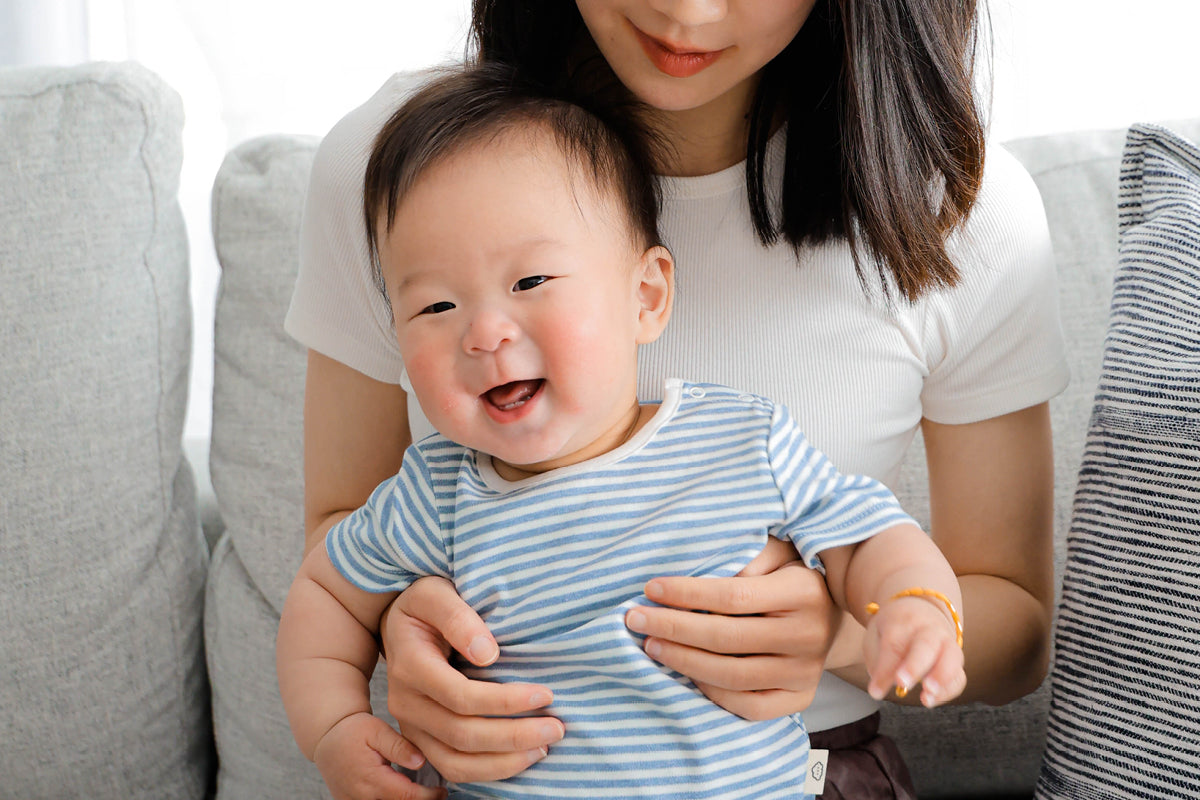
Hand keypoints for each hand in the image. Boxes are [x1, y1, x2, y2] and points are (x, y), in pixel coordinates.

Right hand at [313, 712, 444, 799]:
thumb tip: (420, 762)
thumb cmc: (352, 730)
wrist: (326, 736)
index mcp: (371, 778)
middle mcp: (361, 797)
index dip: (428, 796)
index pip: (406, 796)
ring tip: (421, 792)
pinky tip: (401, 792)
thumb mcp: (377, 730)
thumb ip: (399, 747)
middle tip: (435, 792)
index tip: (442, 790)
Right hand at [381, 576, 564, 783]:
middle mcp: (405, 702)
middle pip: (462, 735)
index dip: (505, 702)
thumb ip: (459, 618)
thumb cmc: (426, 605)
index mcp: (410, 666)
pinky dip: (487, 771)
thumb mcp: (436, 594)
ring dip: (503, 762)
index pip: (461, 696)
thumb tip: (488, 654)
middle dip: (514, 736)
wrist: (399, 623)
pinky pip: (452, 767)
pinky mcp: (420, 738)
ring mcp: (410, 725)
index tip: (545, 695)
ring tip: (543, 748)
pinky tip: (519, 758)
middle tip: (557, 728)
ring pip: (455, 762)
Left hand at [624, 537, 841, 719]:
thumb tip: (697, 574)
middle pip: (727, 637)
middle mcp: (809, 635)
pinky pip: (749, 706)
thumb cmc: (788, 571)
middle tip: (635, 618)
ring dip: (683, 661)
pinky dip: (712, 692)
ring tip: (650, 645)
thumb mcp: (776, 549)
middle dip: (673, 628)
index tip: (650, 588)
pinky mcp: (801, 698)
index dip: (687, 593)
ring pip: (733, 675)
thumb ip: (744, 554)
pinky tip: (686, 672)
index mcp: (804, 591)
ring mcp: (806, 671)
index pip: (733, 596)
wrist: (830, 612)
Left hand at [863, 596, 965, 707]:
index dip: (885, 669)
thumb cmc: (894, 629)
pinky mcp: (956, 659)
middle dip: (914, 666)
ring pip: (952, 657)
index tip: (875, 691)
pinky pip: (959, 676)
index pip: (894, 644)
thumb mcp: (877, 636)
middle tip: (902, 684)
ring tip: (927, 695)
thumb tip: (879, 690)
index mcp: (902, 620)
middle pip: (926, 645)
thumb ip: (878, 661)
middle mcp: (928, 628)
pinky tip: (929, 700)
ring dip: (941, 678)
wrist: (921, 609)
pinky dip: (947, 691)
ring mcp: (947, 642)